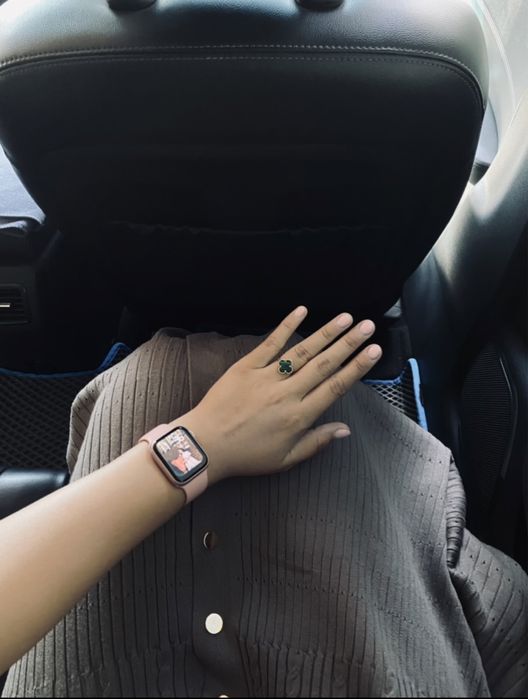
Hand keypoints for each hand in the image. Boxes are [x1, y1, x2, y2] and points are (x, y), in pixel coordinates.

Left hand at [177, 306, 381, 485]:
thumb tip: (345, 429)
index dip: (357, 368)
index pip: (335, 387)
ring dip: (326, 333)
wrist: (205, 445)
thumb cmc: (246, 456)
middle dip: (349, 344)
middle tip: (368, 326)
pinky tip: (302, 311)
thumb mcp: (285, 460)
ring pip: (302, 351)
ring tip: (345, 318)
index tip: (374, 351)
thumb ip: (316, 442)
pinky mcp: (246, 367)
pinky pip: (269, 344)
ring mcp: (266, 377)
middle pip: (324, 364)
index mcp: (299, 417)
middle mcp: (287, 394)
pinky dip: (285, 326)